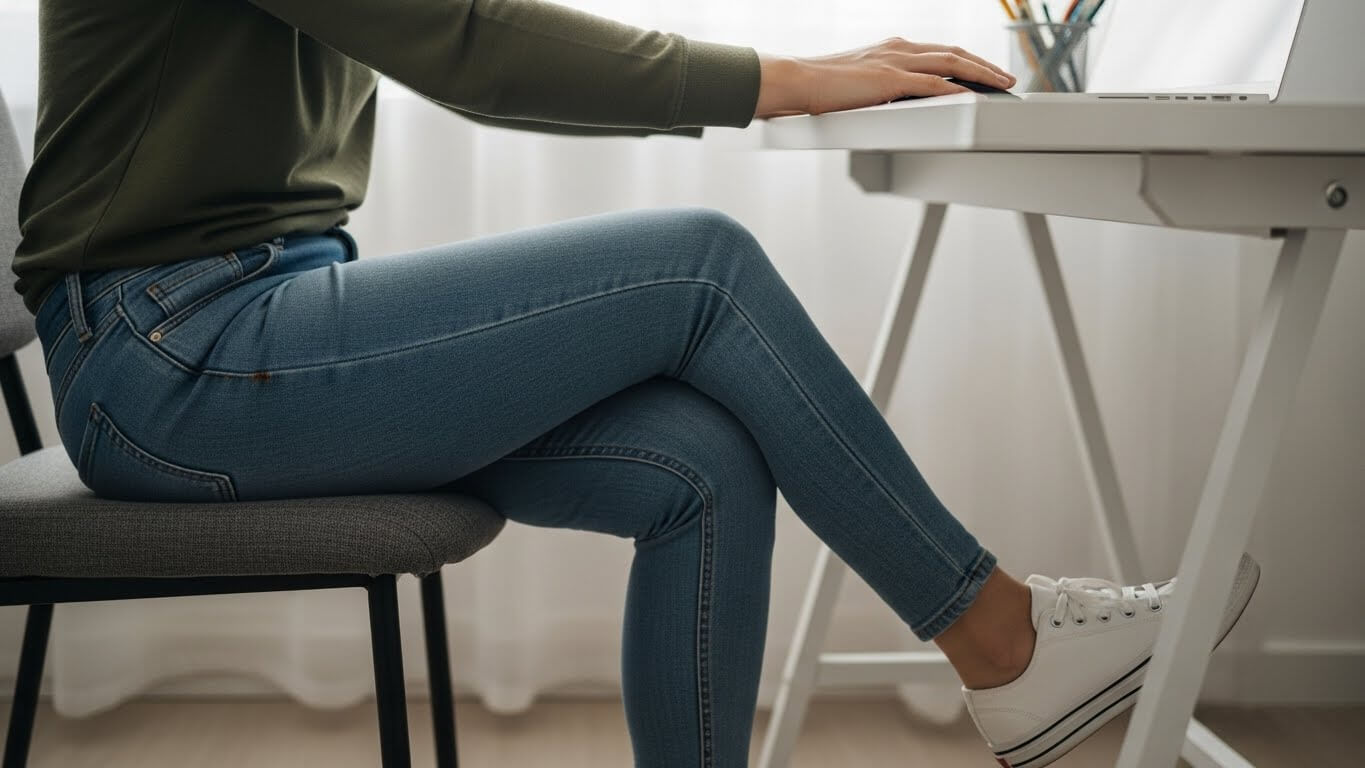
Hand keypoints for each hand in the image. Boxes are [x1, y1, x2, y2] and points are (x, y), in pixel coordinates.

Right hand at [753, 38, 1015, 118]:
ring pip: (951, 63)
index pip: (940, 52)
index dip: (968, 61)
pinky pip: (932, 84)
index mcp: (892, 49)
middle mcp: (898, 49)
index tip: (986, 72)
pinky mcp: (889, 80)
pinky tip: (973, 96)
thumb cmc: (819, 87)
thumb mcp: (857, 83)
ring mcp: (895, 62)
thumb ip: (879, 88)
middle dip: (985, 65)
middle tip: (1007, 79)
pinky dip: (956, 89)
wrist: (796, 80)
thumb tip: (893, 102)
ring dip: (981, 74)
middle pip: (954, 53)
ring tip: (1002, 86)